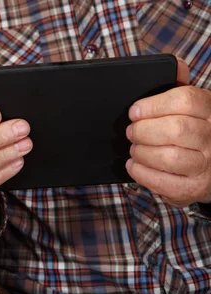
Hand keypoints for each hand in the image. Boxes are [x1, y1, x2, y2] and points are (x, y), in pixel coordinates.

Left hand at [126, 58, 210, 206]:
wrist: (207, 167)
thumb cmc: (189, 131)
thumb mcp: (188, 106)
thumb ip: (178, 85)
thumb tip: (175, 65)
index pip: (186, 100)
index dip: (153, 105)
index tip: (134, 111)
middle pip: (175, 129)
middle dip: (143, 130)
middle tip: (131, 132)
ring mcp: (207, 165)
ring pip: (169, 157)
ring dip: (142, 152)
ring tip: (134, 149)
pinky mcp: (194, 188)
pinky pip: (163, 182)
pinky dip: (141, 173)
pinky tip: (135, 165)